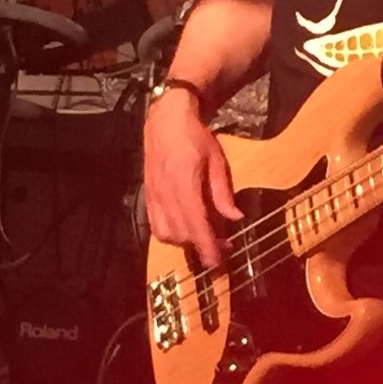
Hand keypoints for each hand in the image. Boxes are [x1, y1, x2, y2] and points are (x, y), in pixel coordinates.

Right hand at [144, 89, 242, 268]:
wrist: (167, 119)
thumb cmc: (195, 136)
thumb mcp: (216, 160)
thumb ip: (223, 192)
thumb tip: (235, 218)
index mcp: (184, 181)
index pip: (195, 223)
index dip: (206, 247)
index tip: (217, 264)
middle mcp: (165, 192)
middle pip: (180, 234)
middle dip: (200, 246)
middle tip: (223, 245)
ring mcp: (153, 195)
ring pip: (165, 234)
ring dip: (185, 242)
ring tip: (204, 235)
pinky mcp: (147, 196)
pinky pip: (155, 225)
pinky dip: (170, 234)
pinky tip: (185, 228)